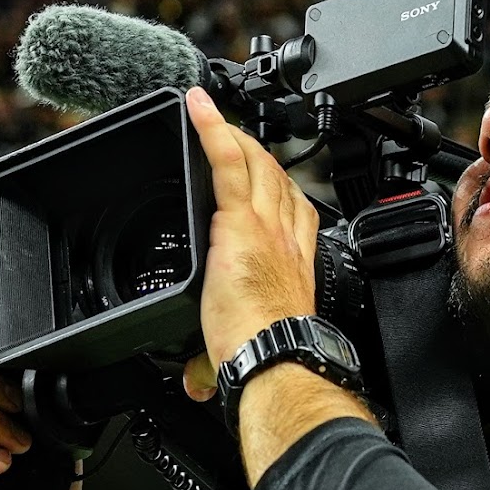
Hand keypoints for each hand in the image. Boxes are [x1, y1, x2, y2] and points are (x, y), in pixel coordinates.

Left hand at [181, 87, 320, 399]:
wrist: (275, 355)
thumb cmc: (270, 354)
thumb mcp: (242, 347)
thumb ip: (210, 359)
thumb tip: (194, 382)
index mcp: (295, 262)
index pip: (294, 210)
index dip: (282, 187)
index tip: (266, 177)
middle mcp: (286, 237)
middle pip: (277, 179)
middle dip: (257, 152)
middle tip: (233, 137)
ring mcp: (264, 224)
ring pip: (256, 164)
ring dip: (236, 137)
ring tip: (214, 119)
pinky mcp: (237, 220)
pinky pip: (226, 162)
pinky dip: (212, 129)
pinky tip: (196, 106)